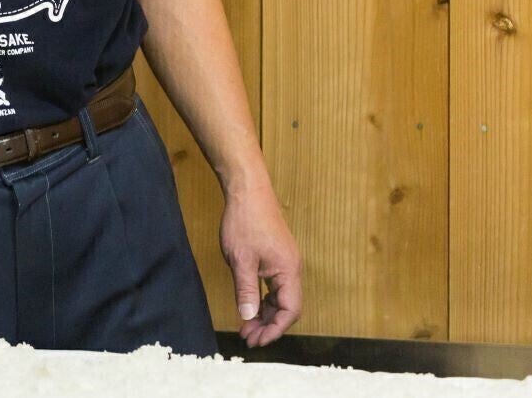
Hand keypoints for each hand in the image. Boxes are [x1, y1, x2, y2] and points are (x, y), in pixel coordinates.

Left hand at [220, 180, 301, 347]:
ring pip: (279, 297)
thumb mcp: (240, 260)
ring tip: (246, 327)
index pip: (290, 311)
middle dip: (268, 325)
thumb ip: (246, 291)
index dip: (274, 329)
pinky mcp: (275, 257)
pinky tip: (249, 306)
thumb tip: (247, 318)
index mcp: (288, 271)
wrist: (247, 191)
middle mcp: (291, 268)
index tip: (256, 341)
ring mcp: (284, 262)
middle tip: (247, 338)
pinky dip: (262, 298)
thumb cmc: (244, 221)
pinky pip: (273, 286)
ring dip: (264, 313)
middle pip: (286, 307)